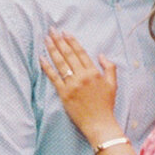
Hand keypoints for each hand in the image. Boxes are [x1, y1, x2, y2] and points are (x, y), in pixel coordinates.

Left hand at [40, 28, 122, 151]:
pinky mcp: (64, 94)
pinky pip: (53, 78)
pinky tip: (41, 58)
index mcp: (93, 72)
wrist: (99, 123)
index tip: (65, 32)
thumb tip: (101, 55)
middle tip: (52, 30)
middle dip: (59, 41)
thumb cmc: (107, 105)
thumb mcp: (113, 84)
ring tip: (46, 39)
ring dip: (52, 50)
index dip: (72, 41)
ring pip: (60, 63)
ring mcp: (72, 85)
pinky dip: (47, 67)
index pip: (80, 53)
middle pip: (68, 55)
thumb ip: (109, 67)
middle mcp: (82, 76)